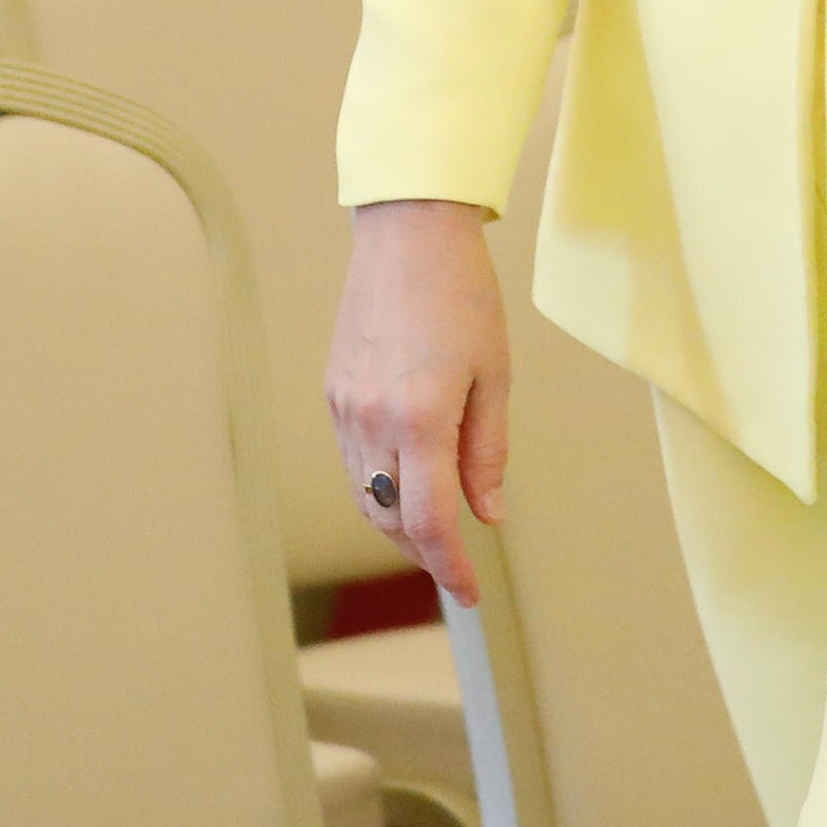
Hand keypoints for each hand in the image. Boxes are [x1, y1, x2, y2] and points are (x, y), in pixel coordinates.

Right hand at [324, 198, 507, 602]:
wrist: (408, 234)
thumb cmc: (462, 295)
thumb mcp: (494, 375)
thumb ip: (487, 452)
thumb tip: (486, 514)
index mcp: (420, 419)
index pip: (430, 523)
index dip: (451, 568)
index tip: (469, 592)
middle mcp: (371, 421)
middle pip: (391, 520)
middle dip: (424, 551)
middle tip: (458, 563)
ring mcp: (345, 408)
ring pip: (365, 496)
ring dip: (398, 523)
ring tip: (435, 528)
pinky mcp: (332, 393)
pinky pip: (352, 462)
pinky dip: (378, 485)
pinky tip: (407, 479)